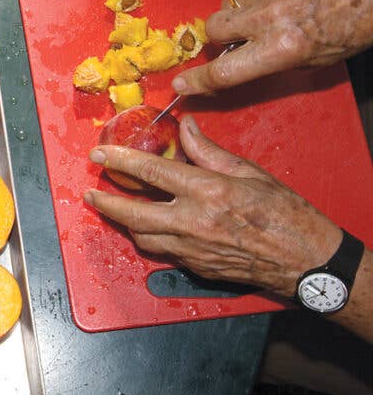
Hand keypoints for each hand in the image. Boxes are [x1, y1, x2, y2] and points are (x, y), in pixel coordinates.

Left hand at [83, 115, 341, 297]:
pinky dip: (150, 238)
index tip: (99, 154)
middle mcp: (194, 222)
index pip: (151, 171)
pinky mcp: (196, 267)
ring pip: (143, 237)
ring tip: (112, 208)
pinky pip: (162, 252)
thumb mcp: (249, 172)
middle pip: (134, 213)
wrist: (306, 261)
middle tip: (89, 192)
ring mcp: (192, 249)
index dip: (120, 161)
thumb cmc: (285, 214)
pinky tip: (147, 228)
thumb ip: (209, 151)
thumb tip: (184, 127)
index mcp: (208, 192)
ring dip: (124, 222)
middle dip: (106, 202)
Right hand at [173, 0, 372, 95]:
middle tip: (237, 37)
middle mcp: (272, 16)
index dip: (198, 81)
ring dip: (237, 12)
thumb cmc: (350, 28)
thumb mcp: (313, 60)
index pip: (225, 72)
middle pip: (214, 29)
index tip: (182, 85)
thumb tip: (236, 62)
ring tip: (264, 11)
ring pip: (227, 4)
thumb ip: (270, 62)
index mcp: (284, 47)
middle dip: (219, 36)